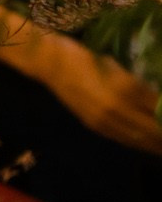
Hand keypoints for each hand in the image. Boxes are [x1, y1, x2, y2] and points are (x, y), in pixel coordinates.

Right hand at [38, 36, 161, 155]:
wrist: (49, 64)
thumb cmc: (85, 56)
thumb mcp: (117, 66)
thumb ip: (137, 84)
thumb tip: (157, 100)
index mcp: (125, 87)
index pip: (158, 108)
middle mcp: (116, 107)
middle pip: (152, 129)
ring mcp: (104, 119)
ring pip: (139, 138)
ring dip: (157, 145)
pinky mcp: (95, 125)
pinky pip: (123, 139)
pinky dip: (140, 144)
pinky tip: (149, 145)